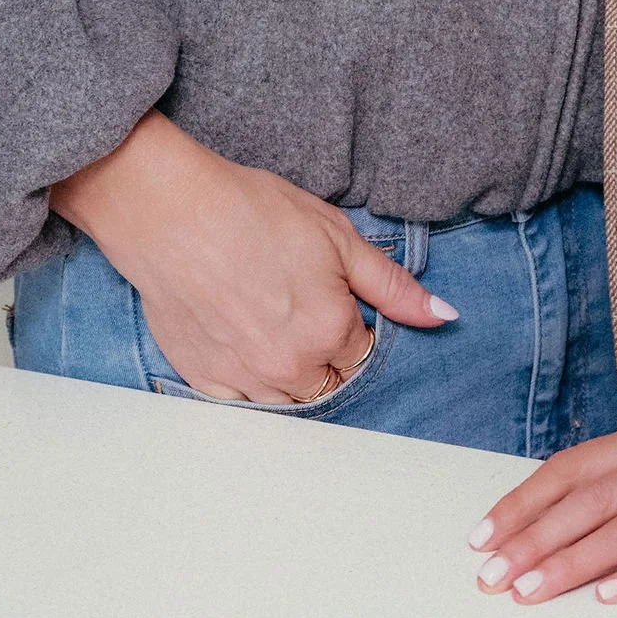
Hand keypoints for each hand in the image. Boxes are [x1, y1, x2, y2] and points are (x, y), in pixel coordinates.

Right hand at [50, 111, 454, 402]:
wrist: (171, 212)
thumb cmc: (252, 212)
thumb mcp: (337, 236)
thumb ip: (392, 286)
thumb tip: (444, 315)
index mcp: (331, 332)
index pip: (362, 353)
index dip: (351, 323)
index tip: (331, 297)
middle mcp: (292, 368)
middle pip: (328, 384)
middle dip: (326, 355)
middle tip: (299, 308)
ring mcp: (245, 380)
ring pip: (288, 400)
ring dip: (291, 374)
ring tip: (270, 322)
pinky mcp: (204, 379)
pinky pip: (242, 405)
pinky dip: (250, 384)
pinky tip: (241, 342)